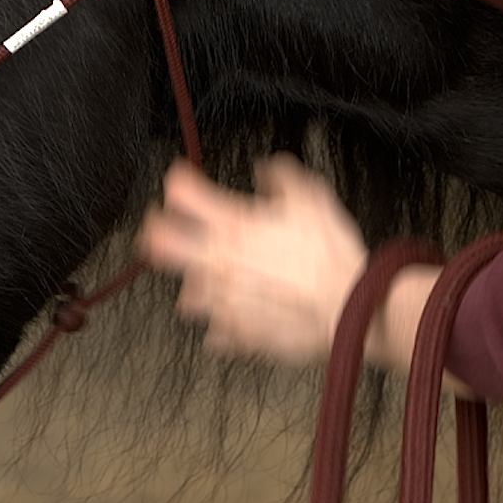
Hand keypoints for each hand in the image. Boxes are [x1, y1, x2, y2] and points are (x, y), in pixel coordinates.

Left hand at [139, 155, 368, 364]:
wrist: (348, 307)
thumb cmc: (330, 256)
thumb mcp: (311, 197)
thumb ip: (281, 176)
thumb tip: (265, 169)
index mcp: (233, 224)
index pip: (180, 192)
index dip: (178, 180)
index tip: (183, 180)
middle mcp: (218, 262)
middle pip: (157, 244)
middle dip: (155, 231)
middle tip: (163, 226)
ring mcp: (223, 301)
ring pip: (182, 294)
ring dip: (192, 282)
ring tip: (206, 276)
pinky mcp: (236, 332)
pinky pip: (214, 331)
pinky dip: (220, 321)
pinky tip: (235, 311)